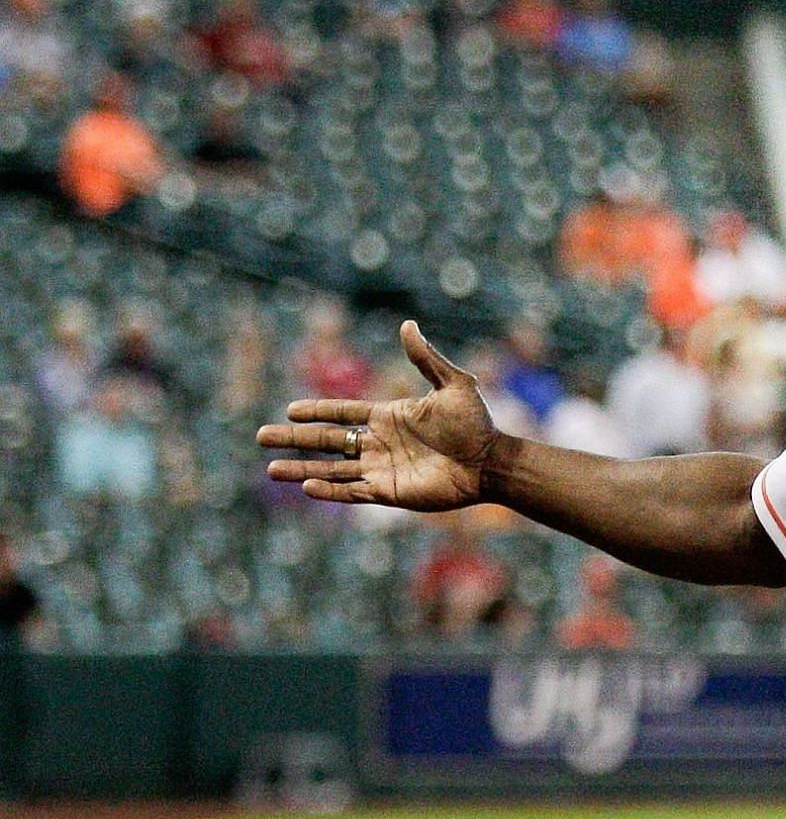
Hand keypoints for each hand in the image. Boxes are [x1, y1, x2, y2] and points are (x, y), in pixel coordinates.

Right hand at [257, 321, 498, 510]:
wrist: (490, 461)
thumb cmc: (475, 423)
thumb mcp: (452, 384)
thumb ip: (426, 359)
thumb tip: (407, 325)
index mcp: (388, 416)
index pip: (343, 413)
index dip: (317, 411)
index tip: (289, 410)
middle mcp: (379, 443)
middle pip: (327, 441)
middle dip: (295, 440)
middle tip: (261, 437)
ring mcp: (382, 469)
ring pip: (332, 469)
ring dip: (301, 469)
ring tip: (271, 469)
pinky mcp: (389, 492)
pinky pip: (352, 492)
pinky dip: (330, 490)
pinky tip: (306, 486)